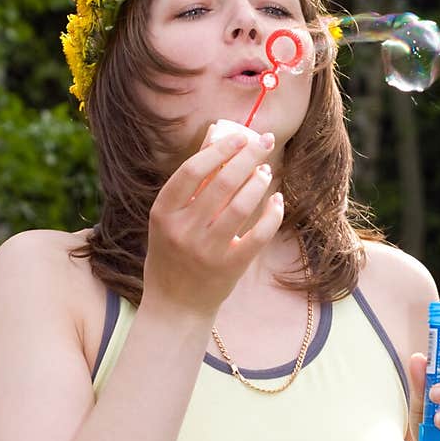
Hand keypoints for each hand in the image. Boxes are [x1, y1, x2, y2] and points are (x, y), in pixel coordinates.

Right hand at [141, 128, 282, 316]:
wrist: (175, 305)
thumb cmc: (172, 252)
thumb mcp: (169, 218)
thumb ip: (192, 180)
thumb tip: (215, 135)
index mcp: (163, 213)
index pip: (191, 171)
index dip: (219, 150)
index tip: (240, 136)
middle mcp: (183, 230)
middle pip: (223, 183)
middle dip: (248, 157)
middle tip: (265, 141)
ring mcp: (207, 250)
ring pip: (242, 206)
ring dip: (259, 182)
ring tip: (265, 171)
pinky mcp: (230, 266)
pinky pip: (258, 234)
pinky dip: (272, 214)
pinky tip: (276, 200)